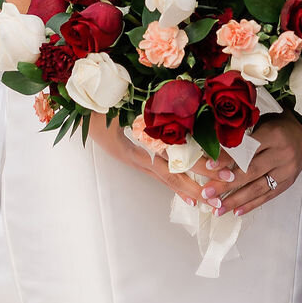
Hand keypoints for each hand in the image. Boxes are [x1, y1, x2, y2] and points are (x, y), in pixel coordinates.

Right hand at [93, 114, 213, 208]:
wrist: (78, 105)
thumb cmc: (97, 102)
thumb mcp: (118, 105)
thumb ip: (143, 109)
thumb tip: (172, 104)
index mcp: (133, 149)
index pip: (170, 165)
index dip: (193, 172)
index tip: (216, 174)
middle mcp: (135, 158)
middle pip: (171, 177)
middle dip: (198, 187)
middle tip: (223, 194)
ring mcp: (133, 158)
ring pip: (165, 178)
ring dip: (189, 188)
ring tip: (210, 200)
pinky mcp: (132, 155)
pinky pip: (157, 172)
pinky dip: (174, 182)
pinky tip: (188, 195)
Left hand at [207, 110, 301, 215]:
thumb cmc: (278, 121)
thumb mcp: (261, 119)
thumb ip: (242, 135)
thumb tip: (213, 147)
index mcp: (274, 134)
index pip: (247, 149)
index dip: (227, 158)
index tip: (208, 167)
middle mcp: (283, 154)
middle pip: (251, 172)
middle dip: (226, 184)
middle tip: (208, 193)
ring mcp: (287, 170)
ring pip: (258, 188)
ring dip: (236, 200)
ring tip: (218, 209)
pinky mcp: (289, 181)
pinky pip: (268, 196)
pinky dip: (252, 204)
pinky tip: (236, 211)